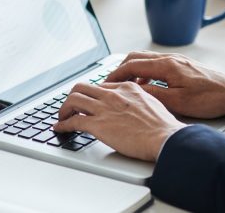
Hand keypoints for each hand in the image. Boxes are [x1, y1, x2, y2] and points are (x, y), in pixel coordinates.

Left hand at [53, 82, 185, 161]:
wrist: (165, 138)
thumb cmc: (162, 127)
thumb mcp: (152, 103)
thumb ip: (138, 101)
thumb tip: (132, 107)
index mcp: (126, 88)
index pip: (100, 86)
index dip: (91, 95)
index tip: (88, 101)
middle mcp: (112, 95)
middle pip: (81, 88)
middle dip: (72, 97)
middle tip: (70, 107)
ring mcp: (104, 109)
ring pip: (73, 100)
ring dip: (64, 109)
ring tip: (62, 117)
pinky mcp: (98, 125)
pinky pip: (73, 121)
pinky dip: (63, 124)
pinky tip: (60, 128)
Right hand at [105, 51, 224, 118]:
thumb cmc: (211, 98)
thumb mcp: (178, 101)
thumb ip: (153, 93)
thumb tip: (133, 90)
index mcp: (166, 65)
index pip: (131, 65)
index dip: (115, 74)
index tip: (105, 84)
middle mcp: (170, 58)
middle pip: (135, 57)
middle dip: (120, 69)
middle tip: (110, 83)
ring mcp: (177, 60)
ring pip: (145, 59)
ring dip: (132, 70)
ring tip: (125, 85)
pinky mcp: (182, 65)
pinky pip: (156, 64)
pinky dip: (145, 72)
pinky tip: (147, 85)